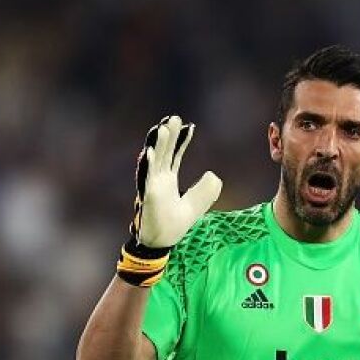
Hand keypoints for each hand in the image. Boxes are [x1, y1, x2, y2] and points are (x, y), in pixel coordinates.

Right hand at [132, 115, 222, 247]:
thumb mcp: (197, 205)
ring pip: (153, 160)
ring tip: (161, 128)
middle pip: (163, 151)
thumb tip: (213, 174)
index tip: (189, 126)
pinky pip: (146, 177)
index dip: (181, 140)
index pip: (174, 155)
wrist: (162, 242)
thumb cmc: (174, 224)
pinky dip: (147, 164)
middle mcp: (158, 179)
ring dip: (156, 144)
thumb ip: (206, 190)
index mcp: (168, 180)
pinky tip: (149, 151)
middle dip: (168, 135)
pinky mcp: (146, 195)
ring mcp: (151, 186)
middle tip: (174, 117)